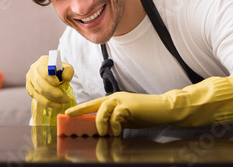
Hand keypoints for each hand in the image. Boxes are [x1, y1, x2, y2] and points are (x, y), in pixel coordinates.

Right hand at [26, 55, 73, 108]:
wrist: (52, 75)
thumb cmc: (60, 70)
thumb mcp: (67, 68)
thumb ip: (68, 71)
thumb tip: (65, 78)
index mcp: (42, 61)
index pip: (43, 70)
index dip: (49, 78)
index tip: (58, 83)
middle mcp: (33, 70)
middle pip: (39, 82)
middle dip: (52, 92)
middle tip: (64, 98)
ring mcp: (29, 80)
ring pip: (38, 91)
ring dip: (51, 99)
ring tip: (63, 102)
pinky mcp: (29, 89)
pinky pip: (37, 98)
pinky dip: (47, 103)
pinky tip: (56, 105)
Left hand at [65, 76, 232, 135]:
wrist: (164, 109)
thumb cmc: (146, 114)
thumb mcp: (126, 118)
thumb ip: (114, 120)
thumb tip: (102, 128)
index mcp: (113, 99)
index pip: (93, 103)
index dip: (80, 108)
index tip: (68, 113)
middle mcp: (115, 97)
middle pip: (93, 105)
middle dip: (82, 112)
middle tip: (72, 118)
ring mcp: (121, 100)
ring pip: (102, 111)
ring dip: (102, 124)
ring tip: (105, 134)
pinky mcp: (128, 106)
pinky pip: (115, 117)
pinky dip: (115, 126)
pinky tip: (118, 132)